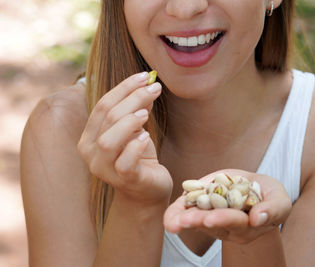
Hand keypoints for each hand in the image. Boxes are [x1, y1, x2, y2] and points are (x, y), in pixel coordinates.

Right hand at [77, 72, 171, 203]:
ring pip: (110, 140)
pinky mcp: (124, 180)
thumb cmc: (139, 158)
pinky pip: (125, 162)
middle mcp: (91, 153)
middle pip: (108, 117)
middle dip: (133, 98)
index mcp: (90, 137)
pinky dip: (135, 147)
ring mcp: (105, 169)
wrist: (147, 191)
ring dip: (129, 122)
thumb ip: (135, 110)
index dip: (124, 88)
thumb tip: (146, 84)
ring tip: (146, 113)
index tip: (145, 76)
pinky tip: (145, 138)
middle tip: (155, 87)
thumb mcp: (135, 130)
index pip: (102, 106)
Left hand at [164, 169, 290, 243]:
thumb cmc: (270, 196)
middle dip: (198, 221)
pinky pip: (188, 212)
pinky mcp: (201, 208)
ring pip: (197, 221)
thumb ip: (273, 209)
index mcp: (247, 224)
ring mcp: (213, 218)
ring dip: (184, 220)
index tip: (211, 218)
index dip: (224, 219)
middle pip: (212, 223)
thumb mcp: (279, 200)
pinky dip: (177, 214)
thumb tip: (258, 218)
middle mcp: (228, 226)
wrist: (255, 188)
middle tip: (185, 221)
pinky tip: (170, 217)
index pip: (235, 222)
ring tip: (172, 222)